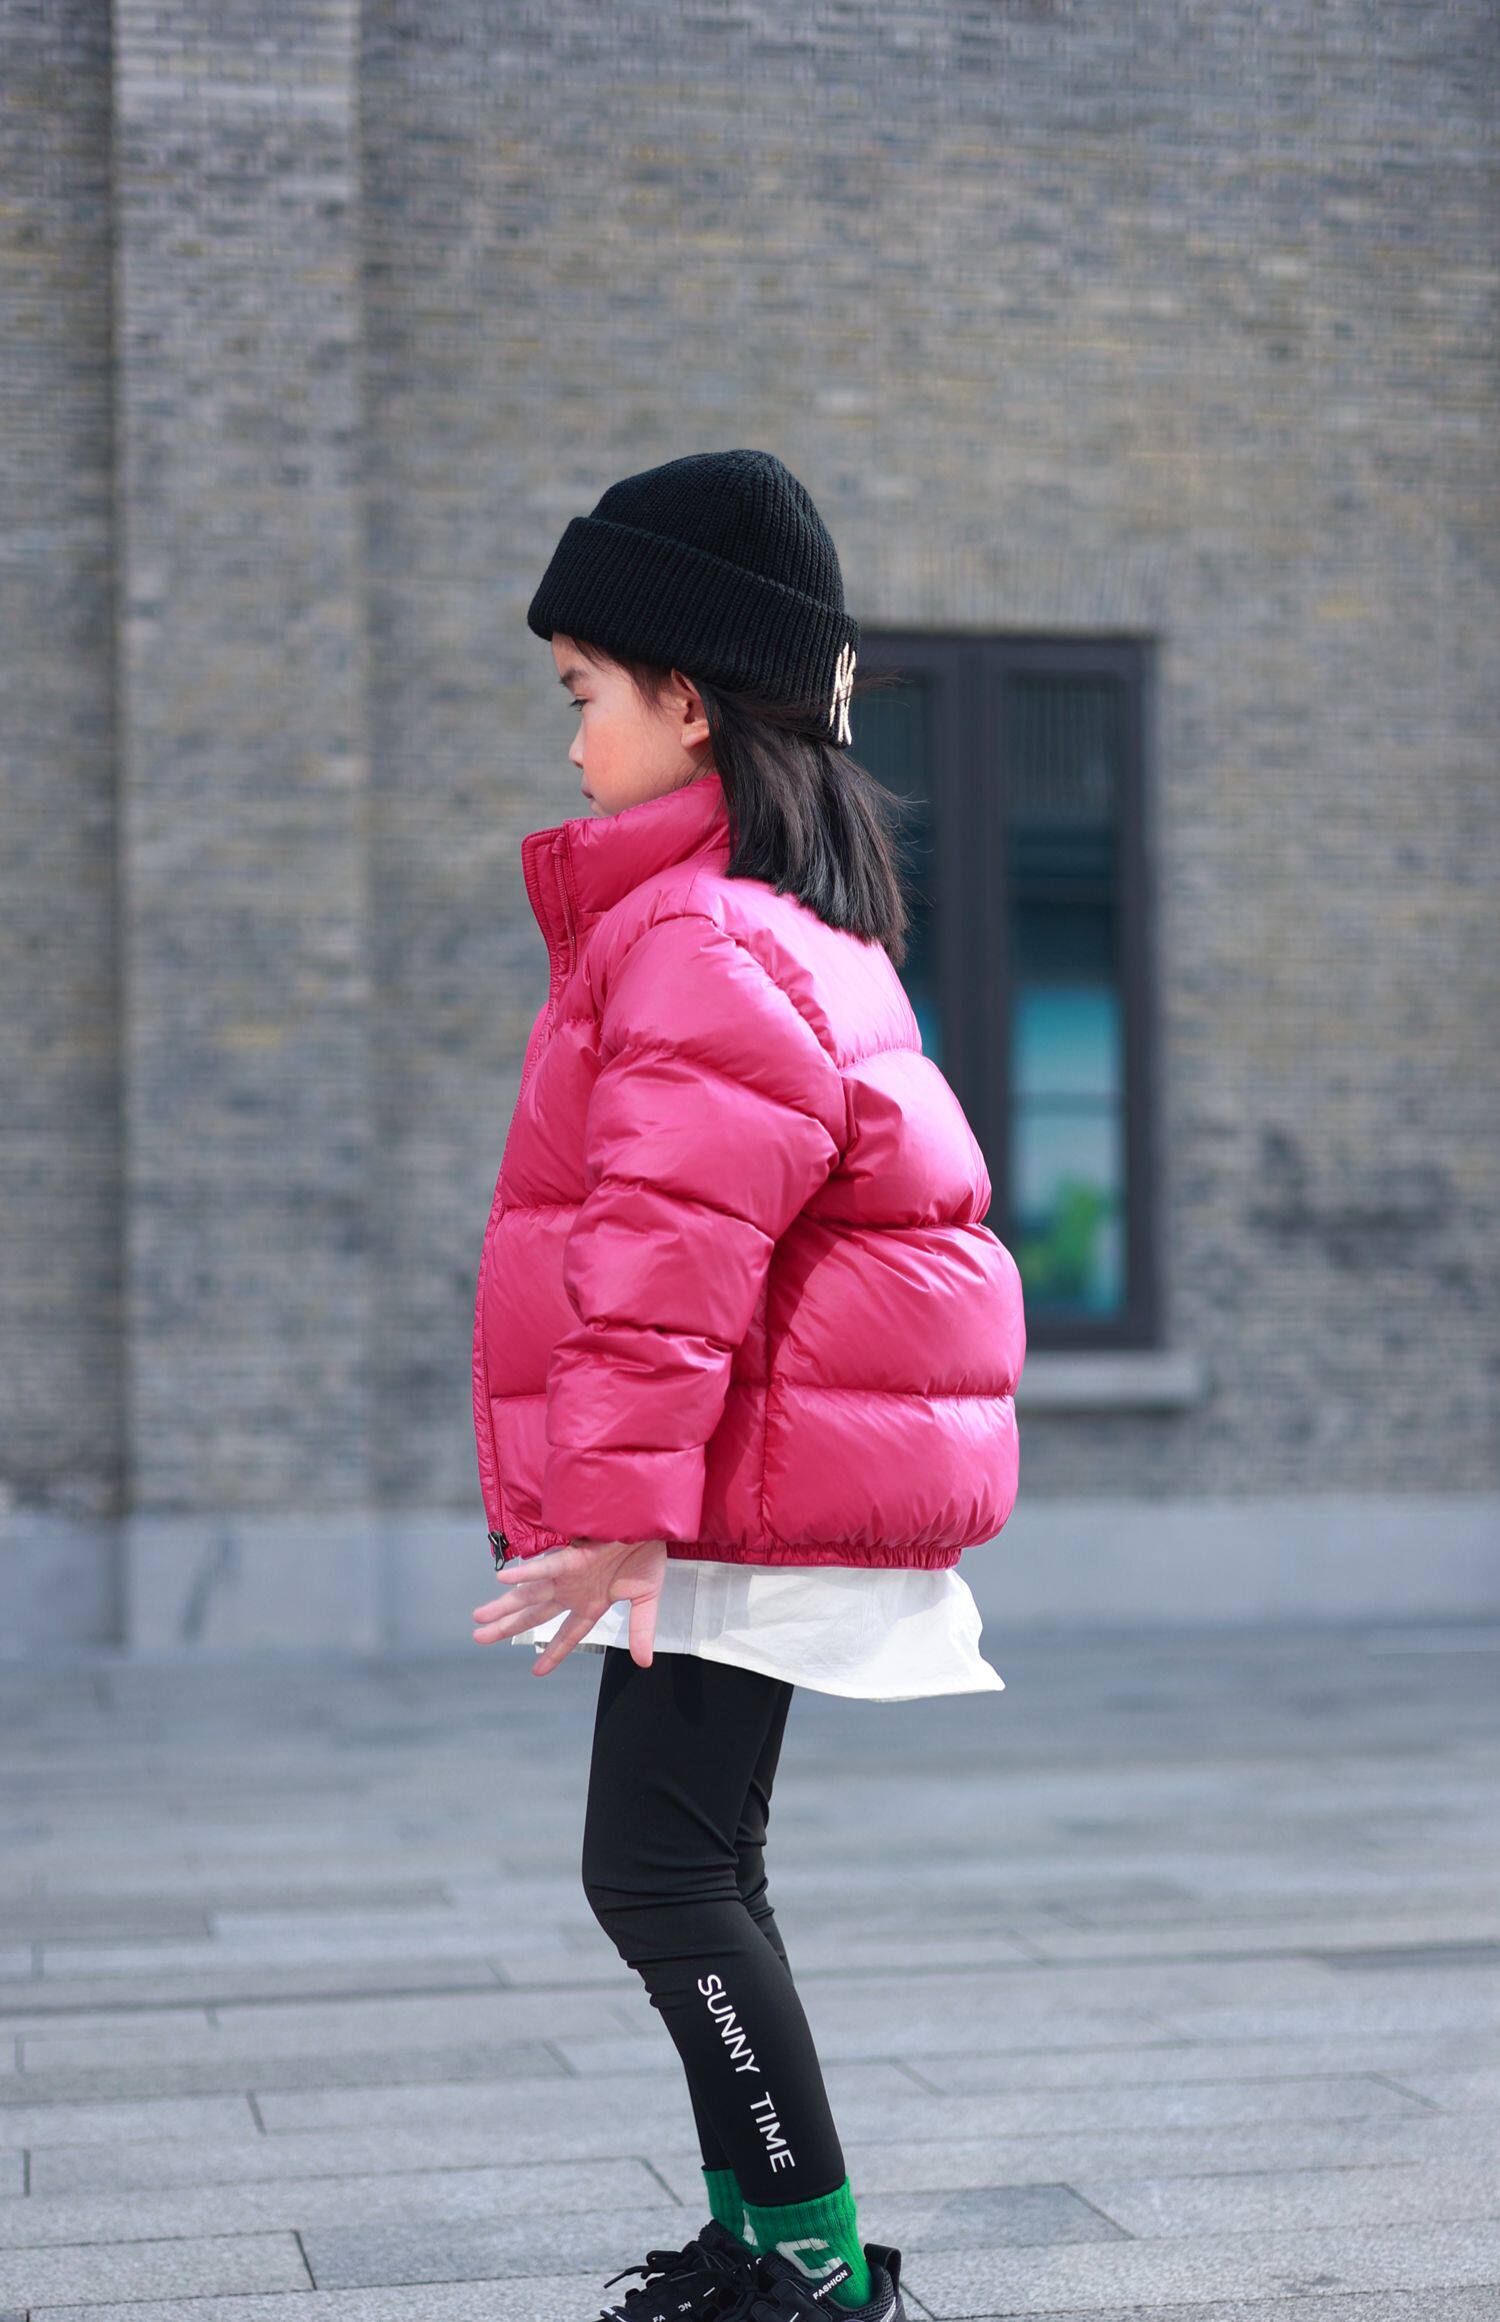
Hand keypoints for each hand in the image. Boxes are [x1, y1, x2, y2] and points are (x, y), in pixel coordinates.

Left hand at [472, 1536, 668, 1675]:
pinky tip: (504, 1581)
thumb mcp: (647, 1599)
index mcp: (591, 1603)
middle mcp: (574, 1590)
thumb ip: (641, 1630)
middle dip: (507, 1626)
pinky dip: (526, 1573)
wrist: (652, 1524)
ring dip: (505, 1605)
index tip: (536, 1671)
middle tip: (479, 1637)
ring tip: (478, 1617)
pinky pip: (547, 1566)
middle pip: (535, 1614)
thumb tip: (644, 1663)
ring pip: (531, 1594)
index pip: (568, 1634)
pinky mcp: (573, 1556)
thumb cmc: (647, 1553)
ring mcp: (570, 1574)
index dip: (553, 1653)